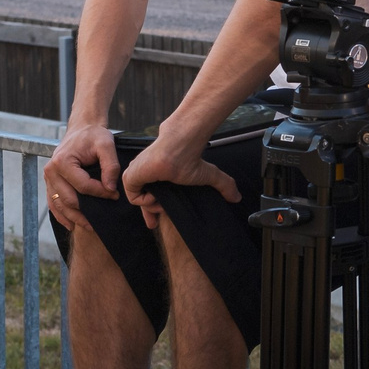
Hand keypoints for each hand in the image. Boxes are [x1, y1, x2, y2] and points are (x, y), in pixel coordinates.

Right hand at [43, 122, 119, 231]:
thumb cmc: (94, 136)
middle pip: (69, 199)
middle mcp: (51, 171)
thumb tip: (110, 189)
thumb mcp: (106, 145)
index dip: (100, 193)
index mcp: (62, 161)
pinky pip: (53, 203)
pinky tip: (72, 225)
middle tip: (104, 218)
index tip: (114, 195)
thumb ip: (111, 166)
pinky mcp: (50, 183)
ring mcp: (48, 179)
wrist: (82, 129)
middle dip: (87, 211)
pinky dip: (61, 216)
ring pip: (60, 205)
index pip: (83, 186)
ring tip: (90, 227)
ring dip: (74, 218)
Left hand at [120, 133, 239, 230]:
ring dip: (150, 205)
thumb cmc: (189, 156)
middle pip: (141, 198)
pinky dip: (144, 200)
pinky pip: (134, 197)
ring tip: (161, 202)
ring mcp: (137, 174)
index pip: (149, 194)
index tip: (155, 222)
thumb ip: (223, 185)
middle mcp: (145, 174)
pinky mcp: (131, 176)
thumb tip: (237, 197)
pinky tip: (156, 194)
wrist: (179, 144)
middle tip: (153, 224)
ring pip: (138, 199)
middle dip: (147, 212)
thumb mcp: (207, 175)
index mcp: (157, 175)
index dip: (151, 209)